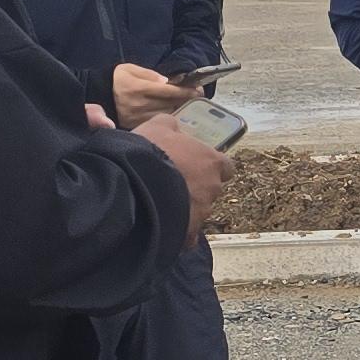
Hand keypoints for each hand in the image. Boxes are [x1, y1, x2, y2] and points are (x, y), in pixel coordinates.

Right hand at [110, 62, 197, 122]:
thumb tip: (167, 81)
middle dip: (186, 100)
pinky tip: (174, 112)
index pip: (168, 91)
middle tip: (197, 96)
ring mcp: (136, 117)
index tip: (198, 90)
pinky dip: (168, 118)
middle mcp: (138, 104)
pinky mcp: (134, 126)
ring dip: (179, 109)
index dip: (185, 91)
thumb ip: (149, 74)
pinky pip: (156, 122)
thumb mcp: (130, 69)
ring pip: (166, 115)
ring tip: (188, 104)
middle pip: (170, 104)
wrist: (98, 94)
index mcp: (138, 88)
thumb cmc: (118, 79)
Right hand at [132, 110, 228, 229]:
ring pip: (198, 212)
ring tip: (161, 202)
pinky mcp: (188, 233)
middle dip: (196, 188)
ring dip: (185, 207)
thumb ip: (170, 125)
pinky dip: (179, 232)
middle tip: (172, 183)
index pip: (225, 166)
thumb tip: (174, 125)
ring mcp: (202, 213)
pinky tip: (163, 225)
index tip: (195, 165)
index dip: (211, 166)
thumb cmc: (150, 152)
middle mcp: (213, 188)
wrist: (134, 185)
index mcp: (212, 162)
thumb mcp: (157, 127)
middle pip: (211, 189)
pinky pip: (188, 235)